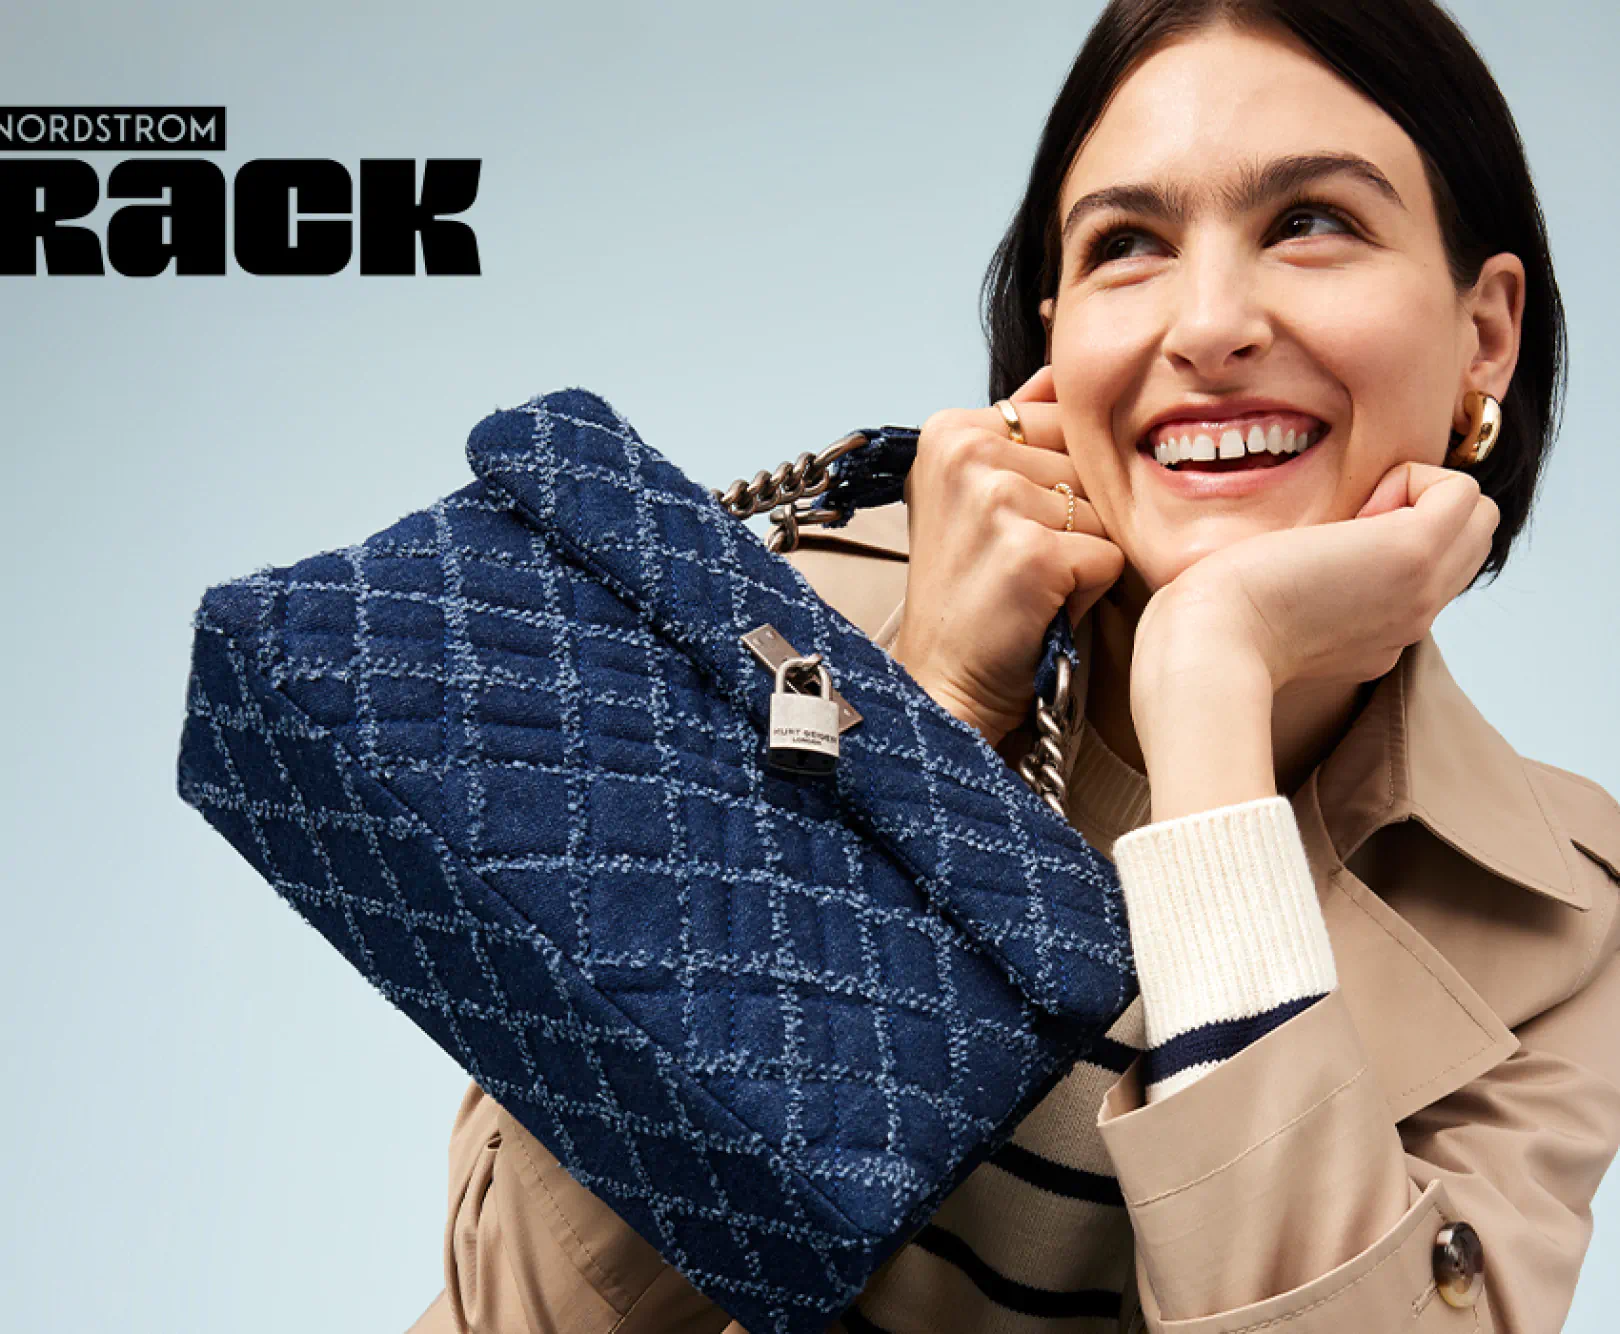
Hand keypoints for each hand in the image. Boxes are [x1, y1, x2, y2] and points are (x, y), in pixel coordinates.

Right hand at [889, 365, 1124, 747]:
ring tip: (1031, 586)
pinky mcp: (1030, 551)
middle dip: (1072, 517)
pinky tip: (1040, 608)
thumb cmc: (972, 594)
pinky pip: (1109, 554)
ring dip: (1083, 553)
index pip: (1062, 421)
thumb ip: (1020, 426)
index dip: (1054, 483)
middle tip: (1018, 563)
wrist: (945, 682)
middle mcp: (966, 452)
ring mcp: (996, 499)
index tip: (1006, 528)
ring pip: (1103, 508)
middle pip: (1086, 463)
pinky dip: (1087, 591)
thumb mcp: (978, 493)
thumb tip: (1061, 368)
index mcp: (950, 429)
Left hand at [1133, 460, 1499, 716]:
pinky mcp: (1415, 554)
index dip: (1388, 533)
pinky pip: (1463, 490)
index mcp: (1377, 633)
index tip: (1323, 550)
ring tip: (1352, 519)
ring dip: (1419, 493)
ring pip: (1477, 514)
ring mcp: (1421, 592)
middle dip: (1418, 508)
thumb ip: (1301, 582)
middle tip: (1344, 526)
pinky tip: (1355, 511)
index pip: (1425, 568)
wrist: (1205, 647)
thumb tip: (1315, 542)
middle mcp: (1410, 618)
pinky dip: (1413, 477)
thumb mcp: (1265, 605)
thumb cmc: (1206, 626)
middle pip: (1468, 539)